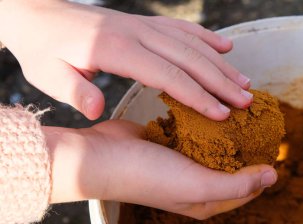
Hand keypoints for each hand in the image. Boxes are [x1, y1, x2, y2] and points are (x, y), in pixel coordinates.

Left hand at [0, 0, 251, 120]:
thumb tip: (98, 109)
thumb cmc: (44, 50)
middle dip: (220, 82)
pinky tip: (225, 46)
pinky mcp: (145, 22)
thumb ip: (75, 92)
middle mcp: (136, 33)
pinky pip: (182, 29)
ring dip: (221, 63)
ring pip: (191, 43)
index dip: (197, 96)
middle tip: (247, 102)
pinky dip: (206, 38)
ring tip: (245, 81)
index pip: (167, 75)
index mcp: (115, 48)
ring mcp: (143, 24)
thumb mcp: (48, 75)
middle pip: (189, 58)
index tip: (222, 114)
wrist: (40, 16)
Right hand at [44, 120, 276, 218]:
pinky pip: (199, 133)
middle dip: (248, 147)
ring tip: (241, 111)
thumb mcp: (196, 185)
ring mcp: (185, 161)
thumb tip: (272, 177)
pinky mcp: (173, 142)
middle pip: (234, 166)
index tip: (272, 143)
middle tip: (258, 122)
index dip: (262, 169)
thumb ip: (236, 184)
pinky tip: (215, 107)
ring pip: (217, 147)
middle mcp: (198, 183)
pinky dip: (208, 122)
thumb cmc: (148, 175)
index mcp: (206, 201)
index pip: (247, 189)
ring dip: (229, 132)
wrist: (103, 156)